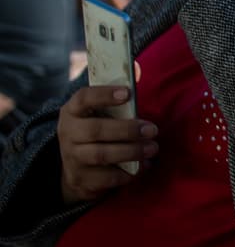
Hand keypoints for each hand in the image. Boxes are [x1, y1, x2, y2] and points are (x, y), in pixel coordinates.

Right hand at [57, 84, 157, 203]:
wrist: (76, 169)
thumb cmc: (97, 130)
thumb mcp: (102, 111)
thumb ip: (119, 92)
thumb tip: (137, 67)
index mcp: (73, 112)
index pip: (83, 98)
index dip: (104, 94)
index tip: (127, 93)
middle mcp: (68, 134)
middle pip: (96, 130)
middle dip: (127, 130)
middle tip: (153, 130)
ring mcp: (72, 158)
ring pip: (101, 155)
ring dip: (131, 152)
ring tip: (152, 148)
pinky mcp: (81, 179)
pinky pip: (106, 178)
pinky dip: (128, 173)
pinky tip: (144, 166)